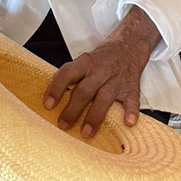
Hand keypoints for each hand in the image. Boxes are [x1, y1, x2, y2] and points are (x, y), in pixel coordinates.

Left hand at [42, 8, 156, 137]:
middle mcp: (100, 71)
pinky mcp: (131, 88)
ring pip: (104, 98)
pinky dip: (131, 112)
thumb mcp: (83, 62)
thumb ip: (69, 76)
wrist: (128, 47)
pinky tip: (128, 123)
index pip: (68, 74)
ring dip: (95, 116)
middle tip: (63, 125)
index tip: (47, 105)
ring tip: (86, 133)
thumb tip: (50, 96)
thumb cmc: (100, 60)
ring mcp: (117, 80)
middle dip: (73, 109)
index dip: (56, 88)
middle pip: (85, 90)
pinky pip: (132, 101)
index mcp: (85, 63)